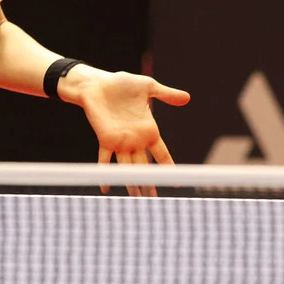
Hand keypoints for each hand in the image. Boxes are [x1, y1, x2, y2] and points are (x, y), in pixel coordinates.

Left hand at [66, 65, 189, 196]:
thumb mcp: (147, 86)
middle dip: (150, 183)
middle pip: (145, 167)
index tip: (178, 180)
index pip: (162, 153)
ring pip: (128, 167)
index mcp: (148, 129)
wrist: (96, 83)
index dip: (169, 166)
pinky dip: (105, 173)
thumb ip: (166, 94)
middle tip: (155, 200)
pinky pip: (104, 160)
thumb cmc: (121, 83)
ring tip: (137, 200)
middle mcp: (135, 139)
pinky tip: (105, 187)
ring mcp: (120, 141)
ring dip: (131, 183)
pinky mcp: (105, 139)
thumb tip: (187, 98)